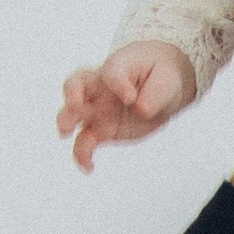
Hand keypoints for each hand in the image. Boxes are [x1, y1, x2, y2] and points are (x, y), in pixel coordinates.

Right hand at [57, 42, 193, 174]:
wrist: (160, 86)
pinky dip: (83, 155)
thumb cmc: (159, 74)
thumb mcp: (166, 78)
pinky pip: (86, 142)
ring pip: (74, 116)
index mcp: (116, 67)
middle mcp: (100, 87)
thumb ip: (154, 93)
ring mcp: (98, 110)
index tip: (131, 97)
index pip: (111, 72)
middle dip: (71, 96)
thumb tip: (141, 108)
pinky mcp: (102, 130)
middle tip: (74, 107)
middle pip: (76, 86)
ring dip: (68, 125)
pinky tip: (88, 167)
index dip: (118, 84)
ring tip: (67, 136)